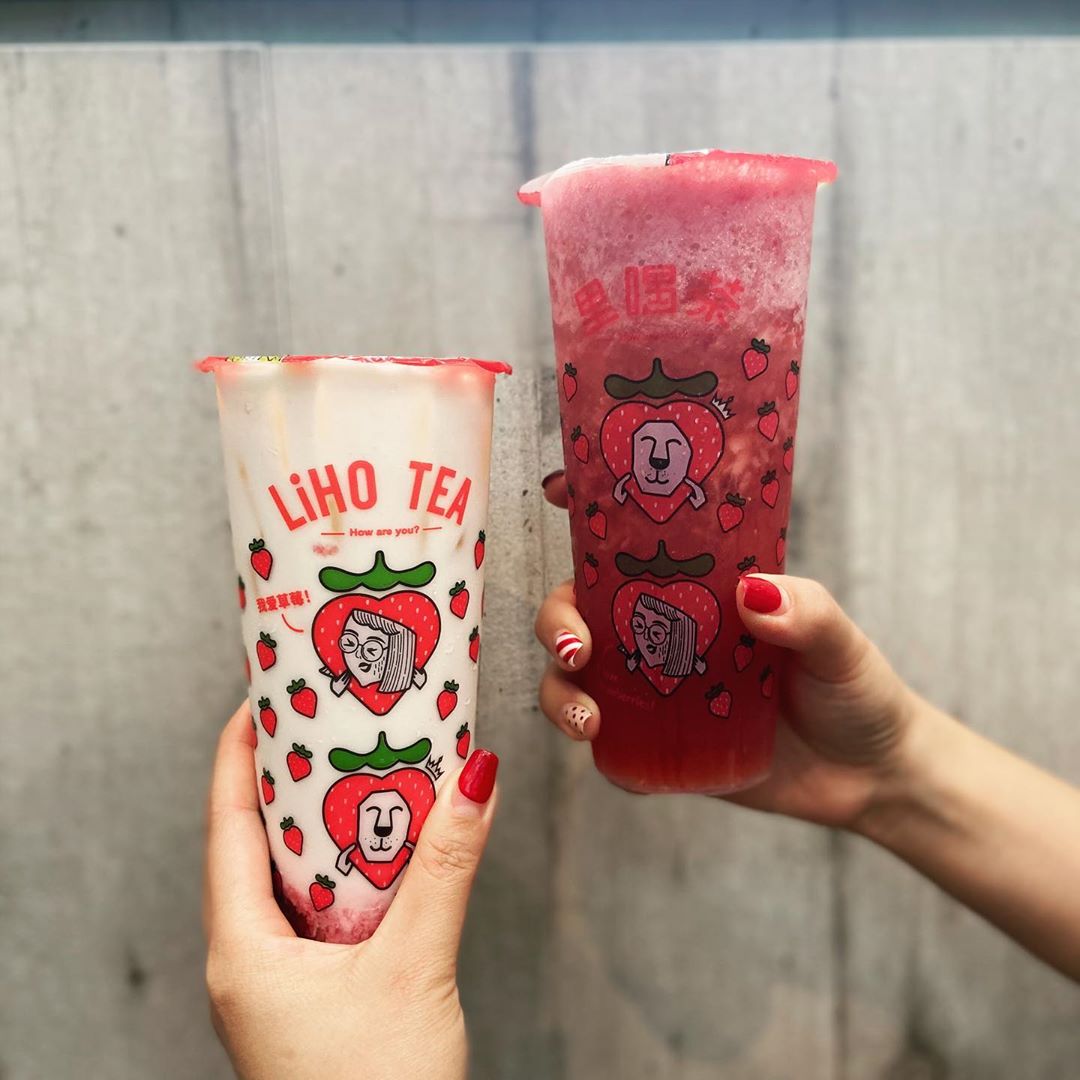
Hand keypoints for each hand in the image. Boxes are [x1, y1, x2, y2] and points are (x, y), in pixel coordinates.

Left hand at [204, 703, 497, 1079]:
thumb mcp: (414, 966)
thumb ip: (446, 869)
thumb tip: (475, 779)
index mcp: (245, 947)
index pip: (228, 823)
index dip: (241, 753)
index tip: (264, 695)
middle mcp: (250, 958)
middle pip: (255, 841)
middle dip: (288, 776)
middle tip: (324, 716)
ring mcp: (280, 979)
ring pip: (292, 875)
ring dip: (322, 820)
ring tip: (358, 764)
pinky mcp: (314, 994)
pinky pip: (321, 908)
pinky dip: (347, 865)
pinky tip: (386, 846)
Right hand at [536, 470, 914, 829]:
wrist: (869, 777)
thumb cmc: (856, 691)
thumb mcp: (841, 643)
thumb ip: (808, 615)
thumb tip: (752, 594)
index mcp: (700, 588)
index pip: (633, 540)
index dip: (586, 510)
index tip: (554, 490)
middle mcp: (665, 631)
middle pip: (581, 609)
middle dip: (558, 621)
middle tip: (577, 649)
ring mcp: (657, 689)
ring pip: (577, 677)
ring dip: (561, 691)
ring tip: (589, 721)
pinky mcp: (660, 746)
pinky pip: (609, 744)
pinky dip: (592, 746)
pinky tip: (604, 749)